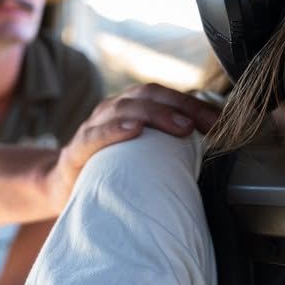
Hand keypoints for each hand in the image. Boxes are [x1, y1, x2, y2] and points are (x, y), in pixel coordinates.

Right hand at [40, 83, 219, 214]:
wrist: (62, 189)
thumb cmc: (111, 170)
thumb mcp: (143, 156)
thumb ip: (170, 149)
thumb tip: (215, 153)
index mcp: (131, 108)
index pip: (166, 95)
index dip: (194, 104)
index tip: (221, 121)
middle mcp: (112, 110)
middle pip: (148, 95)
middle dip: (182, 106)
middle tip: (207, 124)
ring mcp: (92, 127)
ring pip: (124, 108)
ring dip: (156, 114)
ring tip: (180, 126)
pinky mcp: (76, 151)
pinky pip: (94, 135)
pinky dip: (115, 130)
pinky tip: (134, 131)